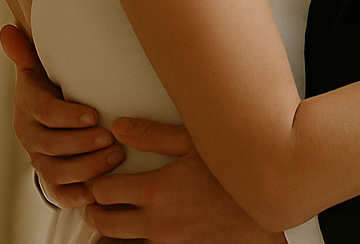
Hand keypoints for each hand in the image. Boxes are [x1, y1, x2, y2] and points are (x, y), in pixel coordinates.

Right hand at [0, 24, 124, 207]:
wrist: (49, 118)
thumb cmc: (51, 88)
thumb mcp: (39, 69)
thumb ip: (27, 53)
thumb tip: (6, 29)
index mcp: (28, 107)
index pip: (45, 113)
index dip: (68, 116)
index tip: (94, 115)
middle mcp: (30, 136)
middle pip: (53, 145)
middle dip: (83, 143)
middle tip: (112, 138)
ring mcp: (40, 160)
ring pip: (58, 171)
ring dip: (88, 166)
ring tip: (117, 156)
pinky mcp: (52, 181)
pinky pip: (59, 194)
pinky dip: (75, 196)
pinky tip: (94, 192)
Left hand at [83, 118, 284, 243]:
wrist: (264, 209)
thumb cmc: (232, 176)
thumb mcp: (195, 144)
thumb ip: (153, 135)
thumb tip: (120, 127)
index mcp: (156, 191)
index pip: (104, 191)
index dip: (96, 183)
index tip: (101, 175)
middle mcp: (156, 222)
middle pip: (104, 221)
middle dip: (95, 208)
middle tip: (98, 196)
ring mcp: (166, 242)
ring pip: (118, 243)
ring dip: (109, 229)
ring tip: (112, 213)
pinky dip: (132, 242)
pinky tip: (136, 229)